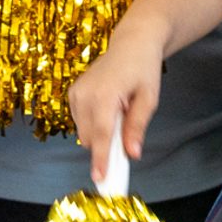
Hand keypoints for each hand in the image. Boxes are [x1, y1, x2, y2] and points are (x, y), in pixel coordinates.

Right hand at [68, 35, 164, 186]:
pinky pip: (80, 121)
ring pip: (84, 132)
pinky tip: (109, 107)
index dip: (101, 159)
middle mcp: (84, 94)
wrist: (132, 42)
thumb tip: (132, 154)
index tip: (100, 179)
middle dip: (106, 146)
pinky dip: (93, 123)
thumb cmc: (144, 68)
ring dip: (100, 133)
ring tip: (120, 111)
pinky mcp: (72, 93)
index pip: (101, 136)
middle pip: (92, 138)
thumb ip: (137, 126)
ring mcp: (75, 93)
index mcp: (104, 95)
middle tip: (126, 139)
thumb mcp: (149, 98)